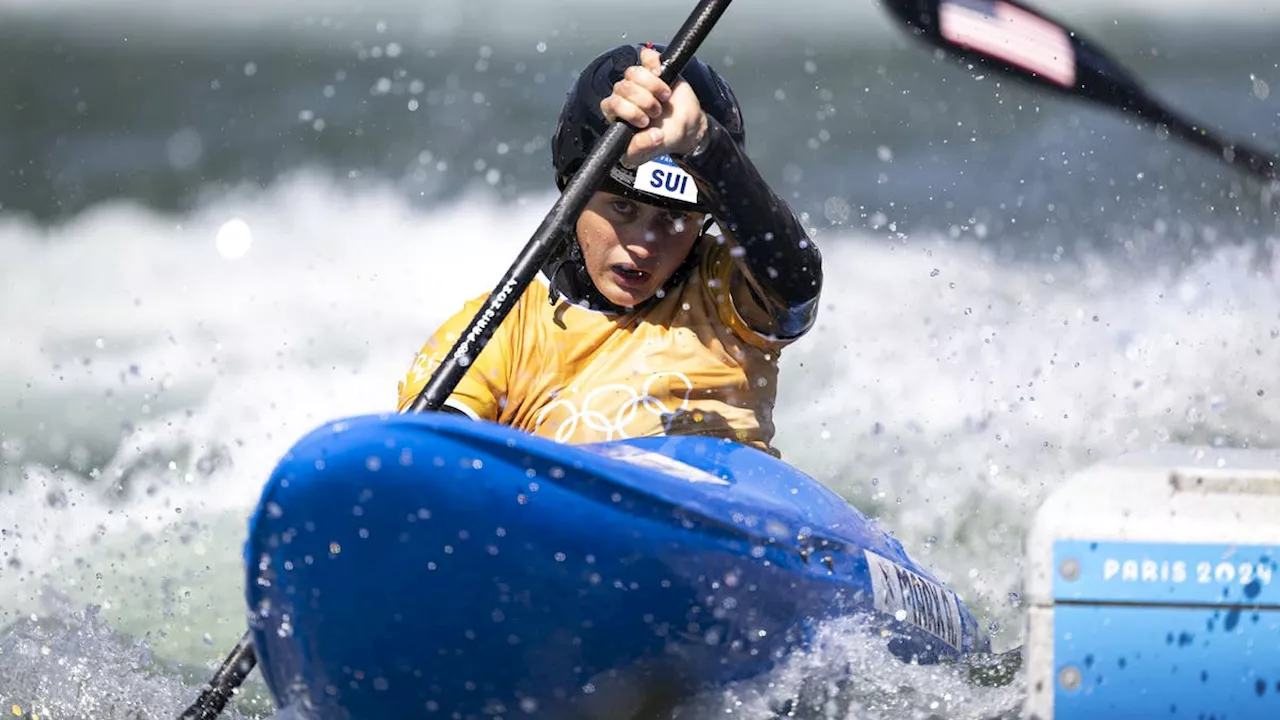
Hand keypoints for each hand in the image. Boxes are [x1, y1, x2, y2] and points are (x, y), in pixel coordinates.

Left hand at [600, 45, 708, 167]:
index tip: (645, 122)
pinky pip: (646, 56)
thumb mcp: (650, 152)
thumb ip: (641, 150)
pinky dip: (653, 64)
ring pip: (633, 72)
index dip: (628, 111)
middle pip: (622, 87)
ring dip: (652, 86)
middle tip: (656, 112)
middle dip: (643, 101)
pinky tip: (661, 75)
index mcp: (618, 115)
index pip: (610, 104)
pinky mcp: (653, 68)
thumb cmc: (665, 138)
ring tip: (663, 98)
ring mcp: (638, 81)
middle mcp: (624, 96)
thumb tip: (652, 136)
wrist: (688, 127)